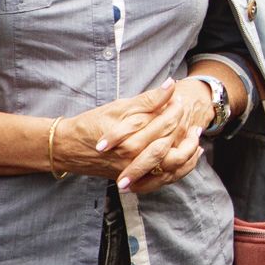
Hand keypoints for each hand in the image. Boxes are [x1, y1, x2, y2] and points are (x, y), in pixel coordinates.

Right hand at [58, 81, 201, 194]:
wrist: (68, 148)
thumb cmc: (91, 125)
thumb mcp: (119, 108)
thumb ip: (148, 100)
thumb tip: (170, 85)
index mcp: (132, 141)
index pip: (165, 124)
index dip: (175, 109)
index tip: (179, 99)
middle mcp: (135, 159)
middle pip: (171, 145)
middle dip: (184, 129)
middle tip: (189, 116)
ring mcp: (136, 172)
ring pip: (173, 167)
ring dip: (189, 152)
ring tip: (196, 136)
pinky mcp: (136, 179)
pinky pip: (165, 179)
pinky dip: (180, 168)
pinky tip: (189, 156)